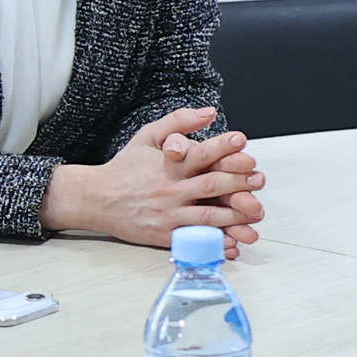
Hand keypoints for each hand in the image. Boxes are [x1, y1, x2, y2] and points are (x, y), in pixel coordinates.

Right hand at [49, 108, 263, 252]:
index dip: (223, 146)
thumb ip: (178, 121)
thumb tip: (209, 112)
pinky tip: (234, 244)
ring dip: (235, 215)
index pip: (201, 153)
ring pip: (208, 216)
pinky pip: (195, 240)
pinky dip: (216, 243)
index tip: (241, 140)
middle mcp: (171, 189)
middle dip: (239, 183)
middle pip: (211, 186)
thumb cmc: (125, 167)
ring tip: (255, 212)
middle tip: (258, 180)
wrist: (97, 199)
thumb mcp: (147, 136)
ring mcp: (169, 214)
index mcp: (169, 165)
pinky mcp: (166, 234)